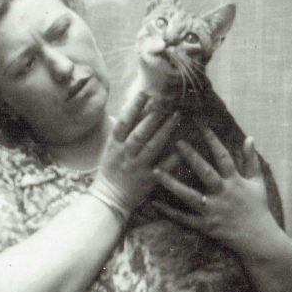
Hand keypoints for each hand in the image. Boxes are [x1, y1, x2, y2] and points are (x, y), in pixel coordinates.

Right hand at [96, 91, 179, 213]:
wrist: (109, 198)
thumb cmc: (111, 170)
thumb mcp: (111, 148)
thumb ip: (122, 130)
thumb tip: (134, 108)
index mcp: (115, 145)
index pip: (123, 123)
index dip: (133, 107)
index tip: (145, 93)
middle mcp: (126, 155)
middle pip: (139, 133)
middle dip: (152, 116)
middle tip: (166, 101)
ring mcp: (137, 167)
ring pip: (151, 147)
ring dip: (164, 130)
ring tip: (176, 115)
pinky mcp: (147, 181)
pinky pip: (162, 168)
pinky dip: (172, 159)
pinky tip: (182, 148)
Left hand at [153, 127, 274, 255]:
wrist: (259, 240)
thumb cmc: (258, 209)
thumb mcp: (258, 183)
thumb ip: (251, 160)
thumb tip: (249, 138)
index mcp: (235, 182)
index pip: (223, 156)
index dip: (213, 139)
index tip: (201, 124)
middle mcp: (223, 194)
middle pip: (205, 172)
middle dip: (192, 156)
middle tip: (177, 142)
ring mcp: (213, 211)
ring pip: (190, 196)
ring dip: (172, 184)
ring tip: (156, 171)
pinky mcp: (206, 226)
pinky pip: (185, 218)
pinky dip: (170, 212)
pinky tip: (154, 203)